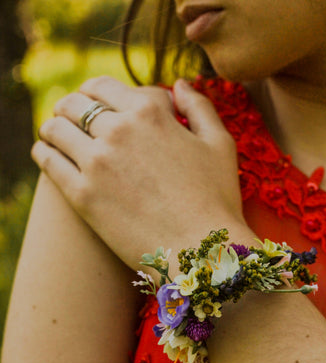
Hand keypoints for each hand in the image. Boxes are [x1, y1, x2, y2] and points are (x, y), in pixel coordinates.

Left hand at [31, 76, 249, 272]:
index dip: (93, 90)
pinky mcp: (83, 195)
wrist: (202, 251)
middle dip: (69, 106)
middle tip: (69, 117)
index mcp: (149, 112)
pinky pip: (48, 161)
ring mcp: (98, 163)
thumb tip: (179, 84)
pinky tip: (47, 154)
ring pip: (55, 128)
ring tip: (55, 135)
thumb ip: (199, 107)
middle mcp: (119, 130)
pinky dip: (43, 151)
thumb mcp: (220, 145)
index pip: (103, 86)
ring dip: (53, 127)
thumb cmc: (216, 200)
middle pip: (74, 103)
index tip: (91, 100)